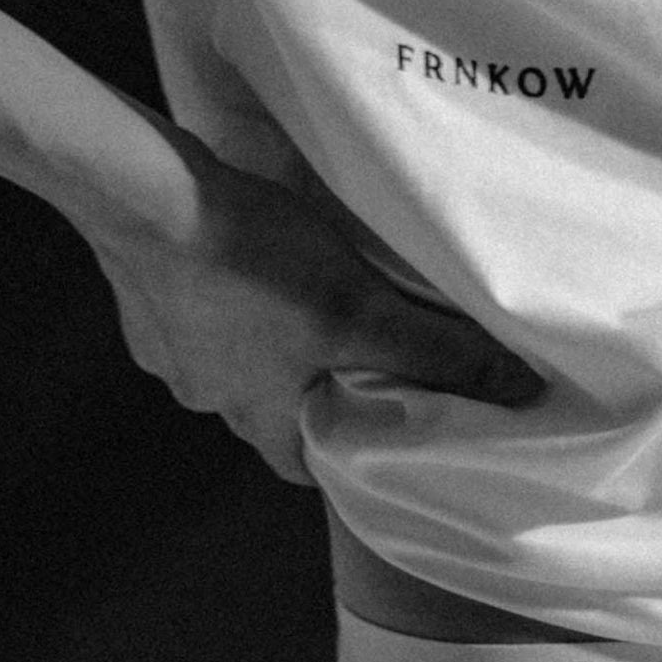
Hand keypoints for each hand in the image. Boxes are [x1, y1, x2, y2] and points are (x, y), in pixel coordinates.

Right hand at [80, 123, 545, 482]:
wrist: (141, 196)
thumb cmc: (252, 261)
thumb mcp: (361, 307)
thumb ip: (437, 352)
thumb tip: (520, 392)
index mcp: (252, 412)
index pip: (302, 465)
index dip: (344, 455)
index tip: (381, 427)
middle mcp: (203, 394)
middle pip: (268, 409)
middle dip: (310, 386)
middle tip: (357, 348)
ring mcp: (163, 347)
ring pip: (230, 358)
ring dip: (266, 337)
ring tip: (306, 293)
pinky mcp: (141, 298)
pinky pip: (193, 311)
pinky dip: (223, 294)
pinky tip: (246, 254)